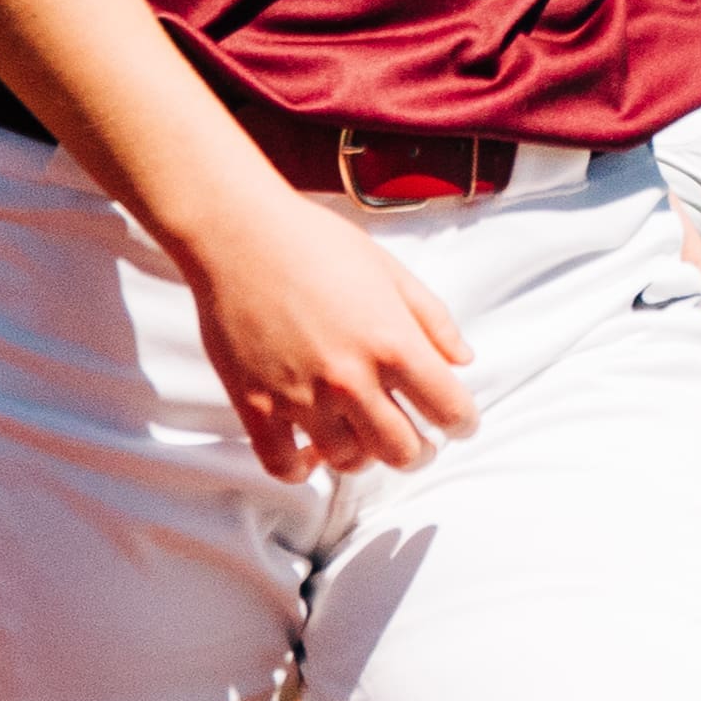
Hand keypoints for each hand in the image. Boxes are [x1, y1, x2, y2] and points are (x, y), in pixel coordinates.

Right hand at [173, 194, 477, 477]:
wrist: (237, 232)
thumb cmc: (316, 242)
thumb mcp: (389, 270)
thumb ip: (433, 319)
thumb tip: (463, 360)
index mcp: (393, 343)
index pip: (449, 410)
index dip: (462, 423)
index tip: (457, 424)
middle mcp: (351, 379)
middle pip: (403, 452)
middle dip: (419, 452)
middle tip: (418, 442)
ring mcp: (301, 398)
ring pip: (348, 462)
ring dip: (363, 455)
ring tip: (363, 435)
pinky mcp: (256, 406)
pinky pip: (284, 465)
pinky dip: (302, 468)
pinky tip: (311, 451)